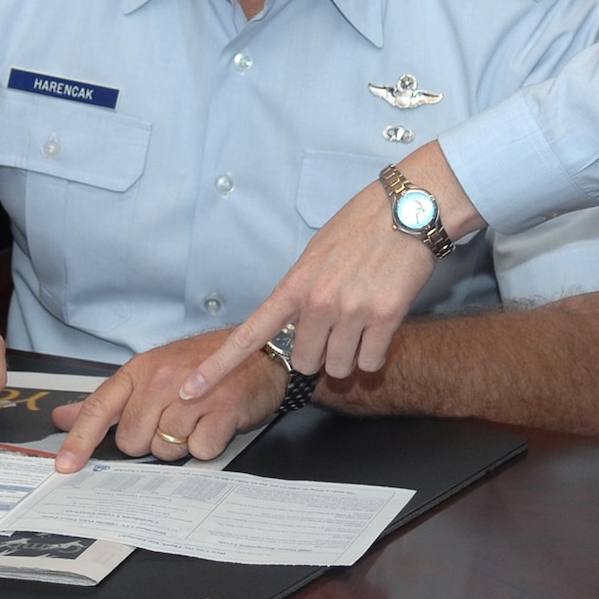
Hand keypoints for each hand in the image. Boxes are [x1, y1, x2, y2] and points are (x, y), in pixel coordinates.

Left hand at [53, 329, 284, 472]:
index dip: (79, 440)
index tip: (64, 467)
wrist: (259, 353)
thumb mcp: (152, 374)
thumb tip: (61, 417)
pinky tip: (216, 423)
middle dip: (151, 441)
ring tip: (198, 418)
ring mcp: (192, 393)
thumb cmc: (203, 367)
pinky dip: (208, 445)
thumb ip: (108, 401)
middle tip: (174, 420)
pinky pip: (199, 451)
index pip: (100, 407)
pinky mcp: (222, 409)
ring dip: (182, 443)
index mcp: (141, 370)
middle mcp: (162, 378)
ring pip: (166, 449)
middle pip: (133, 441)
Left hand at [178, 142, 478, 403]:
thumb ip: (302, 288)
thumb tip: (292, 320)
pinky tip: (381, 326)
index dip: (217, 367)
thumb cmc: (364, 224)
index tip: (190, 391)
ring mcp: (351, 311)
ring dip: (349, 355)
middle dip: (319, 353)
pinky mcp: (385, 317)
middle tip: (337, 327)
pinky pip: (370, 361)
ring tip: (362, 321)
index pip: (250, 334)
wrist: (409, 207)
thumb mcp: (318, 251)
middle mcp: (319, 302)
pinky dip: (375, 355)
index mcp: (296, 284)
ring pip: (338, 367)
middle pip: (305, 363)